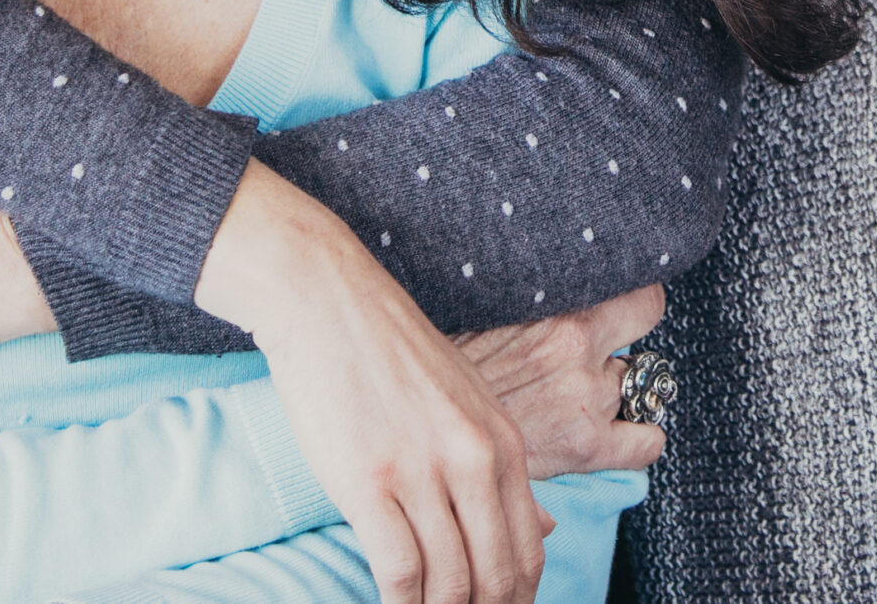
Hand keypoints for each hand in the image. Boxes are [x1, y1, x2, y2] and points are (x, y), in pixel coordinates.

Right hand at [196, 163, 551, 603]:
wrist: (329, 303)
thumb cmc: (392, 353)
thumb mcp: (467, 402)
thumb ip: (501, 467)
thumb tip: (546, 528)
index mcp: (502, 443)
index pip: (527, 551)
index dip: (513, 599)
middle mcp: (474, 460)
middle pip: (495, 576)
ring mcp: (423, 472)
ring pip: (449, 583)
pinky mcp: (370, 482)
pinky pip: (399, 571)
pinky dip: (399, 603)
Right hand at [456, 285, 669, 477]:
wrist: (420, 422)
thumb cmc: (441, 364)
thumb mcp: (485, 307)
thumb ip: (527, 295)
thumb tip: (540, 278)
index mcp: (555, 303)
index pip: (631, 281)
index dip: (629, 289)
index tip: (618, 295)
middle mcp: (576, 344)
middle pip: (642, 316)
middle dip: (626, 331)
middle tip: (600, 345)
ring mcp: (587, 397)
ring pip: (640, 383)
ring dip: (617, 387)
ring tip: (581, 395)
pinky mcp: (587, 445)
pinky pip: (647, 442)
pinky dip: (640, 439)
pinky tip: (618, 435)